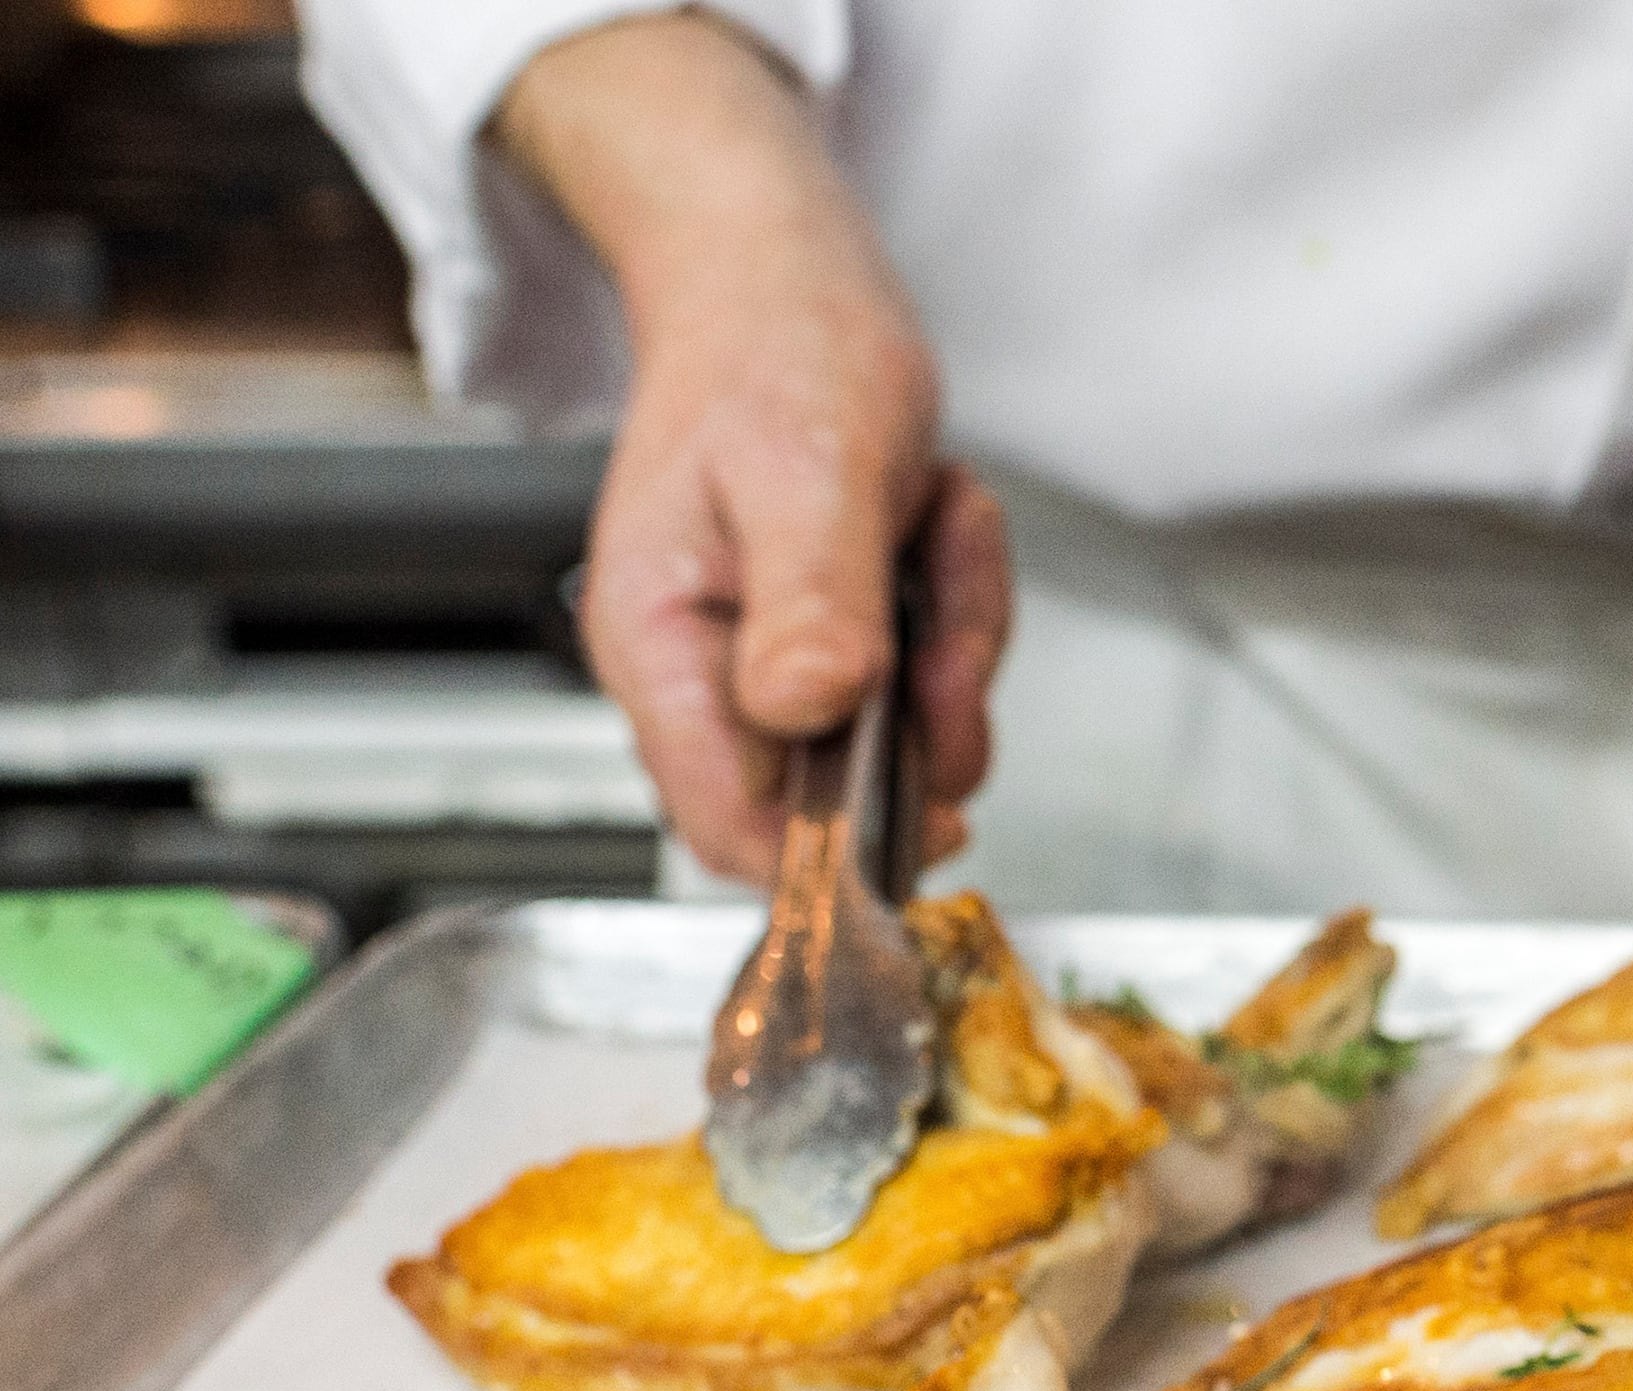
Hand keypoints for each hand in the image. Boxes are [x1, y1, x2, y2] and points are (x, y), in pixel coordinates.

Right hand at [498, 13, 1007, 882]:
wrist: (782, 278)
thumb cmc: (773, 352)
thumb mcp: (807, 472)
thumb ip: (810, 600)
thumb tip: (810, 709)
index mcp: (661, 648)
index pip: (729, 828)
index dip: (831, 858)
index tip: (934, 821)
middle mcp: (713, 671)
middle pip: (839, 793)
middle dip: (925, 712)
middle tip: (946, 620)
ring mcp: (777, 658)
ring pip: (905, 730)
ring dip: (955, 637)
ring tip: (933, 521)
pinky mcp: (838, 636)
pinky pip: (932, 669)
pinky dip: (959, 599)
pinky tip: (937, 515)